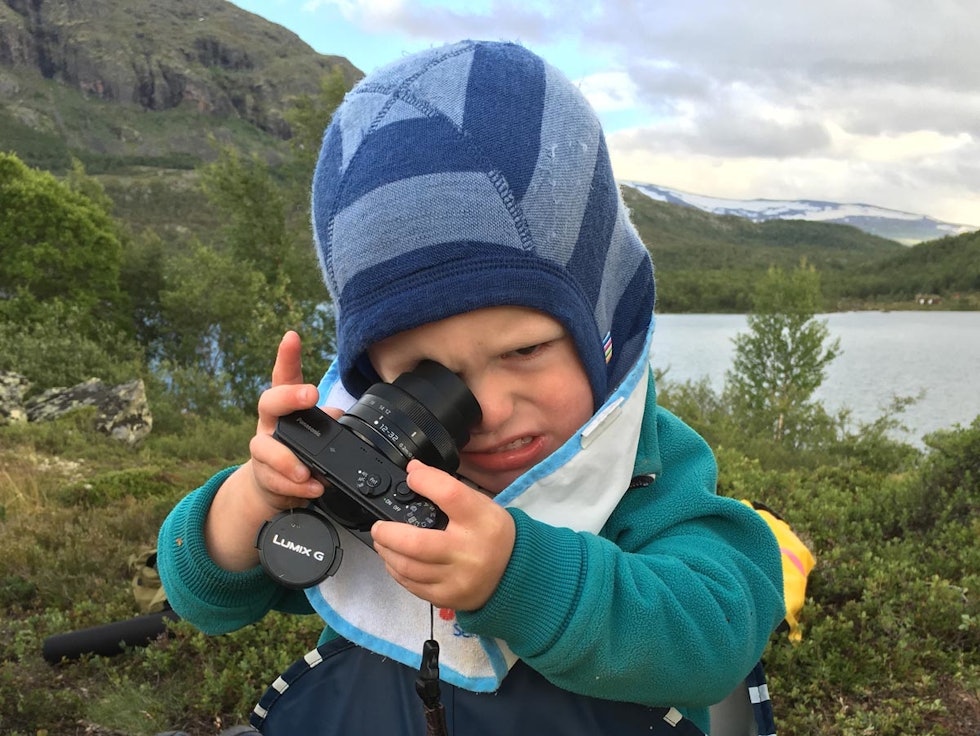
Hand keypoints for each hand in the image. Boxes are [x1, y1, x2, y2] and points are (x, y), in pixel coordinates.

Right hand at [246, 330, 327, 514]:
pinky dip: (297, 488)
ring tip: (306, 472)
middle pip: (268, 402)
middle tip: (311, 395)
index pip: (284, 376)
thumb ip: (328, 421)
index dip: (287, 356)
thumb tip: (338, 413)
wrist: (271, 485)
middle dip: (289, 396)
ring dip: (288, 460)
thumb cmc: (297, 449)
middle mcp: (270, 424)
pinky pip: (276, 481)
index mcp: (286, 408)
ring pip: (265, 449)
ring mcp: (263, 450)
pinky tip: (313, 489)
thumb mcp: (315, 432)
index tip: (292, 337)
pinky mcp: (264, 476)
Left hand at [371, 459, 515, 610]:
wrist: (514, 574)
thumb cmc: (492, 533)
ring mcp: (457, 578)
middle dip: (388, 533)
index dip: (425, 481)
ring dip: (387, 552)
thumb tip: (413, 471)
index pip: (450, 495)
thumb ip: (447, 488)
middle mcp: (468, 552)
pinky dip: (397, 571)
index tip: (411, 476)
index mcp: (481, 521)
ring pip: (408, 567)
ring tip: (383, 542)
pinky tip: (395, 561)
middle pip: (416, 542)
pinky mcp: (448, 597)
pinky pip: (412, 585)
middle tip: (378, 527)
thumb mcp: (480, 505)